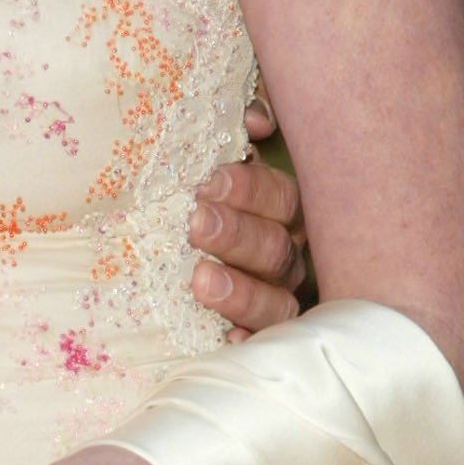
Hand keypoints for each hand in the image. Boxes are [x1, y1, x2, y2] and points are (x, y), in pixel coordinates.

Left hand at [187, 94, 306, 336]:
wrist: (175, 228)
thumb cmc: (198, 186)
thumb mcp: (218, 144)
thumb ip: (241, 121)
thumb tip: (257, 123)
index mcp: (283, 208)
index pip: (281, 198)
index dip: (250, 190)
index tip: (209, 183)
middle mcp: (288, 254)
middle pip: (276, 249)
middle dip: (237, 235)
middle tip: (196, 222)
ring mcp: (276, 297)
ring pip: (275, 301)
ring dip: (241, 292)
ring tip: (200, 280)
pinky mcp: (257, 333)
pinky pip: (261, 342)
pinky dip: (246, 339)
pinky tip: (226, 338)